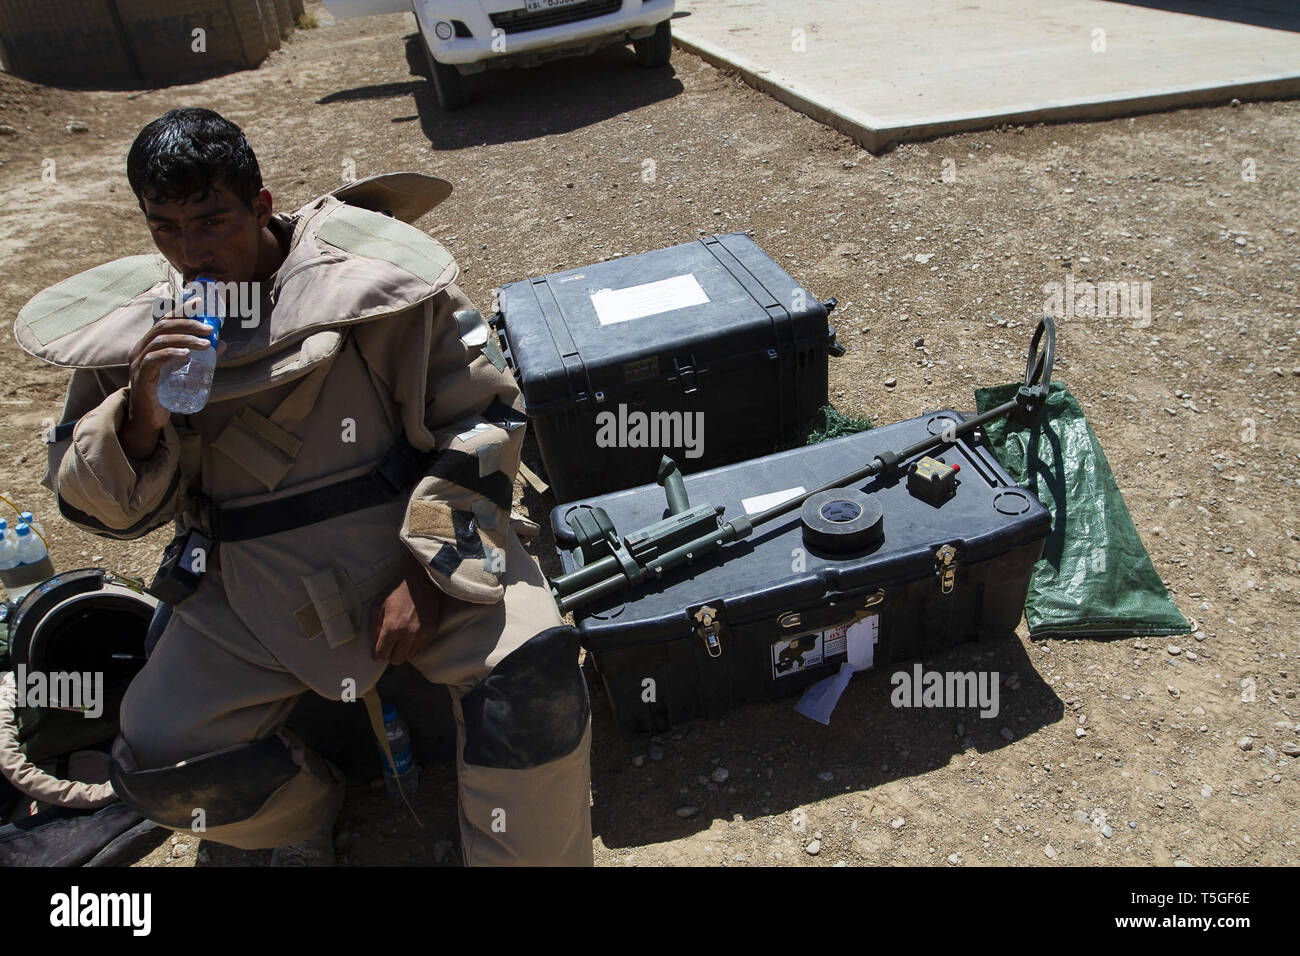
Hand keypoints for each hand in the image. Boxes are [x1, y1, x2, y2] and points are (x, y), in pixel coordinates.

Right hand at [124, 304, 225, 434]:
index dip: (181, 310)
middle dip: (188, 324)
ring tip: (206, 344)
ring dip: (185, 339)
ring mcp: (138, 362)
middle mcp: (140, 349)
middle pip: (164, 327)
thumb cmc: (164, 392)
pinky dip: (171, 354)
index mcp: (149, 344)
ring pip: (160, 341)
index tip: (200, 303)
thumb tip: (221, 343)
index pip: (165, 320)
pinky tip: (187, 356)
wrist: (148, 419)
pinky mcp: (141, 377)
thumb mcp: (182, 371)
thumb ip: (199, 357)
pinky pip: (154, 360)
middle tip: (210, 330)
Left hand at [369, 554, 441, 664]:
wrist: (422, 579)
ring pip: (409, 655)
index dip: (377, 654)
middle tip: (389, 643)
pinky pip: (420, 646)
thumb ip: (374, 628)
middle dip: (390, 653)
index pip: (382, 655)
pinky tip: (411, 630)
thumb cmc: (397, 591)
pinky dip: (414, 643)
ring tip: (401, 635)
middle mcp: (408, 634)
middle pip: (396, 659)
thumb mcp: (377, 606)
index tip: (376, 649)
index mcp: (392, 628)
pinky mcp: (432, 631)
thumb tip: (375, 644)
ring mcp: (423, 634)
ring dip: (403, 649)